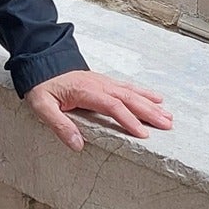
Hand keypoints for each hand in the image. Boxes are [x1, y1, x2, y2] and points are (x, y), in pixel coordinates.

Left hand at [25, 71, 172, 152]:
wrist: (40, 63)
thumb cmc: (42, 86)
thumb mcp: (42, 107)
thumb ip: (59, 125)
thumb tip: (77, 145)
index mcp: (85, 91)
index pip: (112, 106)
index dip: (128, 119)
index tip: (143, 134)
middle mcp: (99, 84)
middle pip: (128, 98)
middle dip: (149, 112)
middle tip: (167, 125)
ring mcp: (103, 81)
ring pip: (131, 92)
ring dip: (151, 103)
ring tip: (168, 115)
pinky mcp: (104, 81)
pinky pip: (128, 86)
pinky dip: (144, 92)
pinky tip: (156, 98)